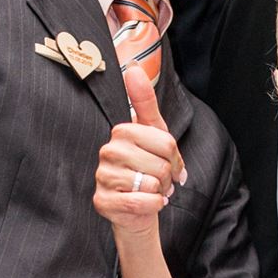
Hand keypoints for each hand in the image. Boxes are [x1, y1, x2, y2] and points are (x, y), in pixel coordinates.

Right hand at [93, 66, 184, 237]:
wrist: (139, 209)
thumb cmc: (148, 170)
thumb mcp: (154, 134)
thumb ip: (146, 102)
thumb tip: (133, 68)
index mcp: (121, 132)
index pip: (166, 143)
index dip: (176, 159)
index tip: (171, 165)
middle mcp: (107, 151)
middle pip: (159, 164)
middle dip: (167, 178)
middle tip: (159, 182)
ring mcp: (102, 176)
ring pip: (149, 183)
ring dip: (159, 192)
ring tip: (150, 191)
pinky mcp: (101, 201)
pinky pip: (140, 202)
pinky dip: (153, 205)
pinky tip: (148, 203)